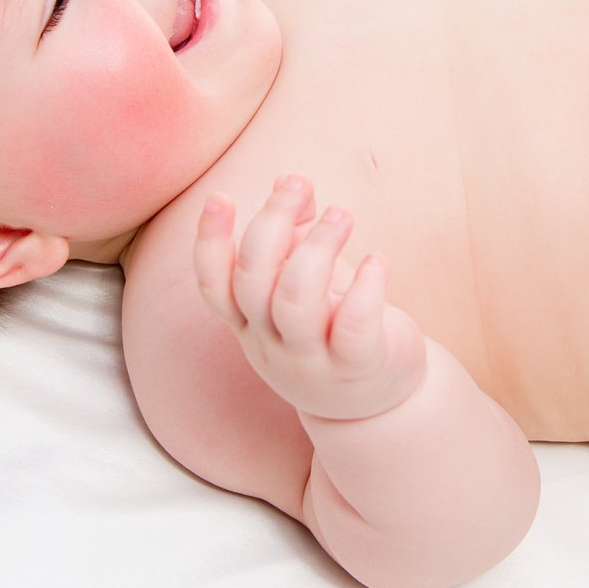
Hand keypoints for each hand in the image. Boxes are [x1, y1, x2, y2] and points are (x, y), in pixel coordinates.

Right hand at [194, 174, 427, 421]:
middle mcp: (272, 344)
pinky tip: (378, 260)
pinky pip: (354, 325)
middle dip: (271, 224)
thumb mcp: (305, 283)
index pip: (213, 285)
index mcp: (250, 322)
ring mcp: (312, 360)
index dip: (210, 242)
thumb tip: (293, 181)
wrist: (374, 406)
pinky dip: (367, 286)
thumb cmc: (331, 329)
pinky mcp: (358, 366)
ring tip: (342, 215)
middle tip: (298, 184)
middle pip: (253, 281)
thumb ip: (295, 234)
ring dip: (317, 247)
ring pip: (296, 301)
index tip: (219, 197)